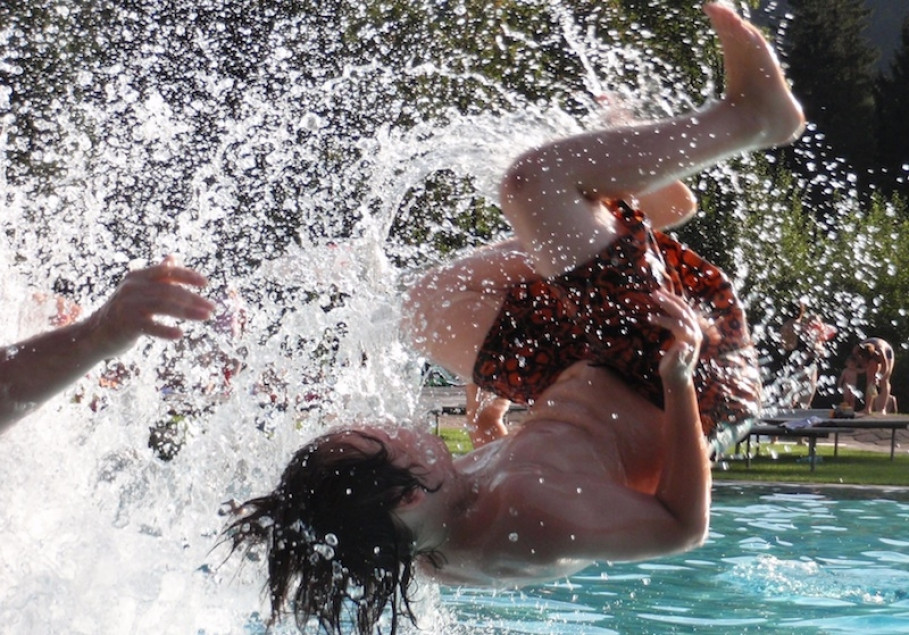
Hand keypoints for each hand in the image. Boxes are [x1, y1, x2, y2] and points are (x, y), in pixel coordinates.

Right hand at [88, 256, 215, 355]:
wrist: (96, 333)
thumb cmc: (124, 310)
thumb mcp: (138, 289)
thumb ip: (157, 275)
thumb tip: (173, 258)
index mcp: (138, 277)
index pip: (167, 271)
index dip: (187, 275)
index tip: (206, 283)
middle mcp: (132, 288)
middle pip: (169, 290)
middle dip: (194, 299)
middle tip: (213, 308)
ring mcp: (128, 306)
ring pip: (164, 306)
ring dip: (188, 312)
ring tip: (206, 317)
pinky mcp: (126, 324)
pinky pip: (150, 326)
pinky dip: (165, 330)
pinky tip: (180, 334)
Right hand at [648, 289, 702, 385]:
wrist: (680, 378)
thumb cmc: (673, 373)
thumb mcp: (673, 366)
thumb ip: (678, 355)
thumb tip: (683, 344)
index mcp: (691, 340)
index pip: (678, 323)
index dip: (663, 320)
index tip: (649, 318)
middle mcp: (695, 332)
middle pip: (683, 312)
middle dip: (669, 302)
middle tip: (654, 294)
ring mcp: (694, 330)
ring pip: (685, 309)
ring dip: (672, 300)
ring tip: (657, 292)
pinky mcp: (690, 329)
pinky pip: (684, 312)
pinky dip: (675, 304)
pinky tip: (665, 299)